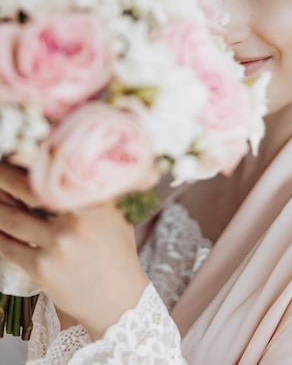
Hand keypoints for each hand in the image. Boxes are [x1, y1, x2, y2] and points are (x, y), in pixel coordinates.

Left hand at [0, 162, 148, 339]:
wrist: (119, 300)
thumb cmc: (117, 251)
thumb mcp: (115, 214)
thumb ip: (97, 190)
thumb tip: (74, 164)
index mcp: (94, 201)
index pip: (53, 173)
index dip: (27, 161)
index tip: (13, 152)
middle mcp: (75, 219)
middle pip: (26, 190)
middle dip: (3, 179)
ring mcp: (57, 245)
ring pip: (11, 219)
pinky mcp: (42, 268)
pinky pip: (8, 247)